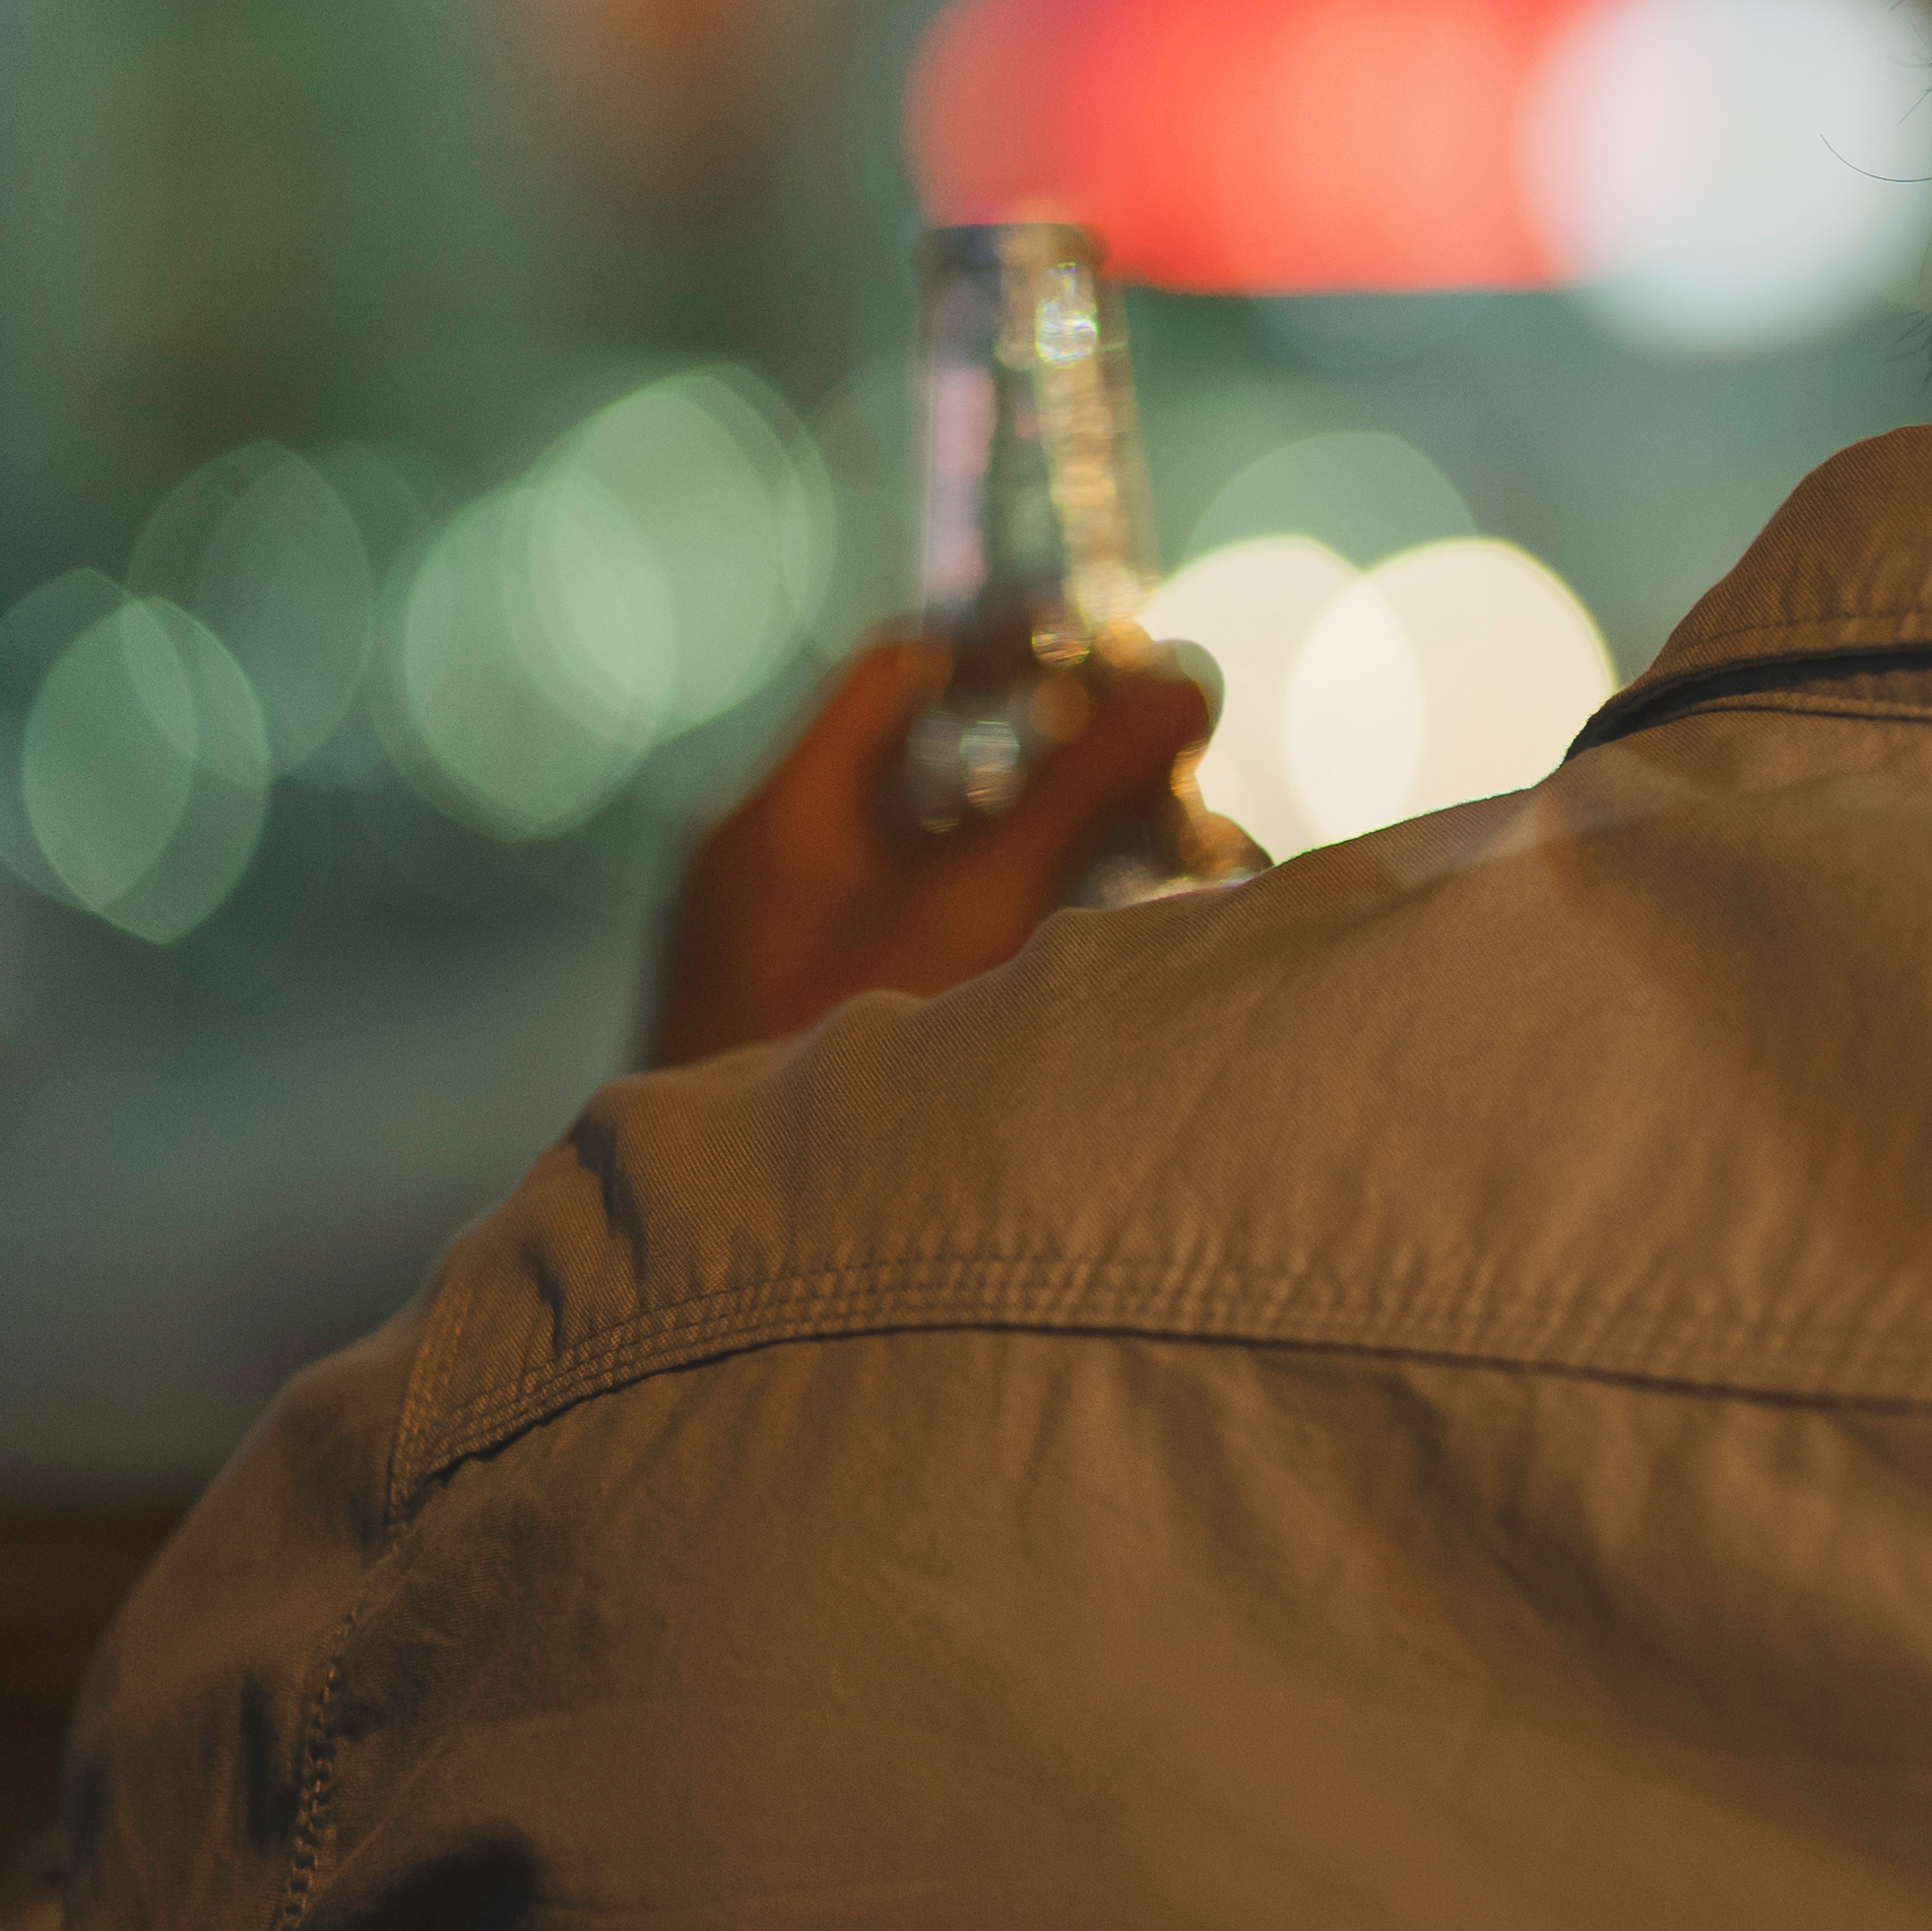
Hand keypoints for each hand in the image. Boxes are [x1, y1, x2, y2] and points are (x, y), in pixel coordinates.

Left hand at [644, 638, 1229, 1069]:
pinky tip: (1094, 972)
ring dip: (1050, 862)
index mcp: (775, 821)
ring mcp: (791, 966)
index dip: (1012, 654)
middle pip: (934, 776)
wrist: (751, 1276)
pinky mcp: (819, 1040)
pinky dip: (1013, 939)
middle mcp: (770, 879)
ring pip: (943, 872)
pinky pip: (932, 951)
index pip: (902, 675)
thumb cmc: (831, 1062)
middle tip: (1170, 772)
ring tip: (1165, 870)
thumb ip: (1074, 794)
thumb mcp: (971, 912)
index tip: (1119, 664)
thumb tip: (1180, 683)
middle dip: (1059, 767)